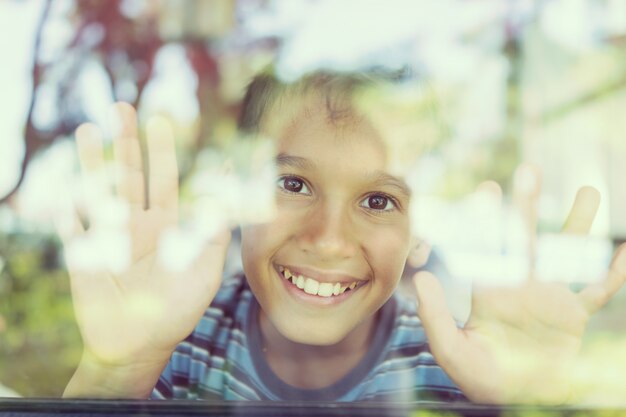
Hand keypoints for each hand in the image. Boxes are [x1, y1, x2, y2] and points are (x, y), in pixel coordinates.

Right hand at [58, 104, 229, 394]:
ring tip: (91, 129)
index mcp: (168, 225)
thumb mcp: (205, 268)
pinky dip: (68, 206)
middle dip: (128, 141)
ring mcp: (109, 237)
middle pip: (132, 174)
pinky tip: (65, 184)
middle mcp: (138, 224)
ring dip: (94, 161)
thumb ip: (215, 230)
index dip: (164, 150)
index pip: (166, 179)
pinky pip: (73, 226)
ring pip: (100, 189)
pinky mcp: (84, 255)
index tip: (162, 119)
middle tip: (124, 107)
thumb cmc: (178, 308)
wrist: (140, 344)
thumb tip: (229, 193)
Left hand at [414, 167, 625, 403]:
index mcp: (489, 289)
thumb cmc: (479, 375)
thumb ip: (435, 315)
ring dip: (578, 225)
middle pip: (526, 237)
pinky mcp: (574, 316)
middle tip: (529, 169)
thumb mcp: (450, 348)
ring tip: (590, 191)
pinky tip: (624, 252)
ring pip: (566, 253)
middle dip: (527, 205)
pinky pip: (598, 291)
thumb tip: (421, 276)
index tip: (488, 187)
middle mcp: (520, 284)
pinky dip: (612, 274)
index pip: (487, 246)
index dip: (487, 218)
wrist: (514, 397)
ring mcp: (550, 297)